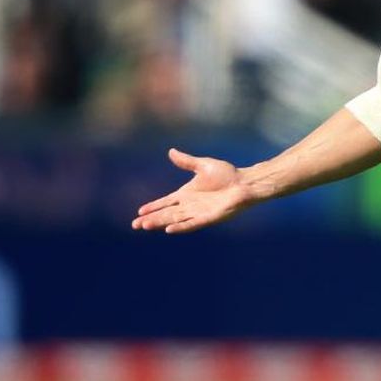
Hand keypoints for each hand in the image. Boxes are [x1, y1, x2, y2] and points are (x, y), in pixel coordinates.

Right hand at [131, 148, 254, 233]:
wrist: (245, 182)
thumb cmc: (227, 174)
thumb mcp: (203, 165)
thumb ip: (186, 161)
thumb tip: (171, 151)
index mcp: (187, 194)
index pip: (166, 202)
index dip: (153, 207)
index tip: (139, 211)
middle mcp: (191, 205)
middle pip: (167, 213)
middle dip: (151, 218)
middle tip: (135, 225)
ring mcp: (199, 212)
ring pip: (175, 219)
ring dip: (161, 223)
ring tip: (146, 226)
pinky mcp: (209, 217)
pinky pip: (192, 223)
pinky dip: (180, 226)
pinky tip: (169, 229)